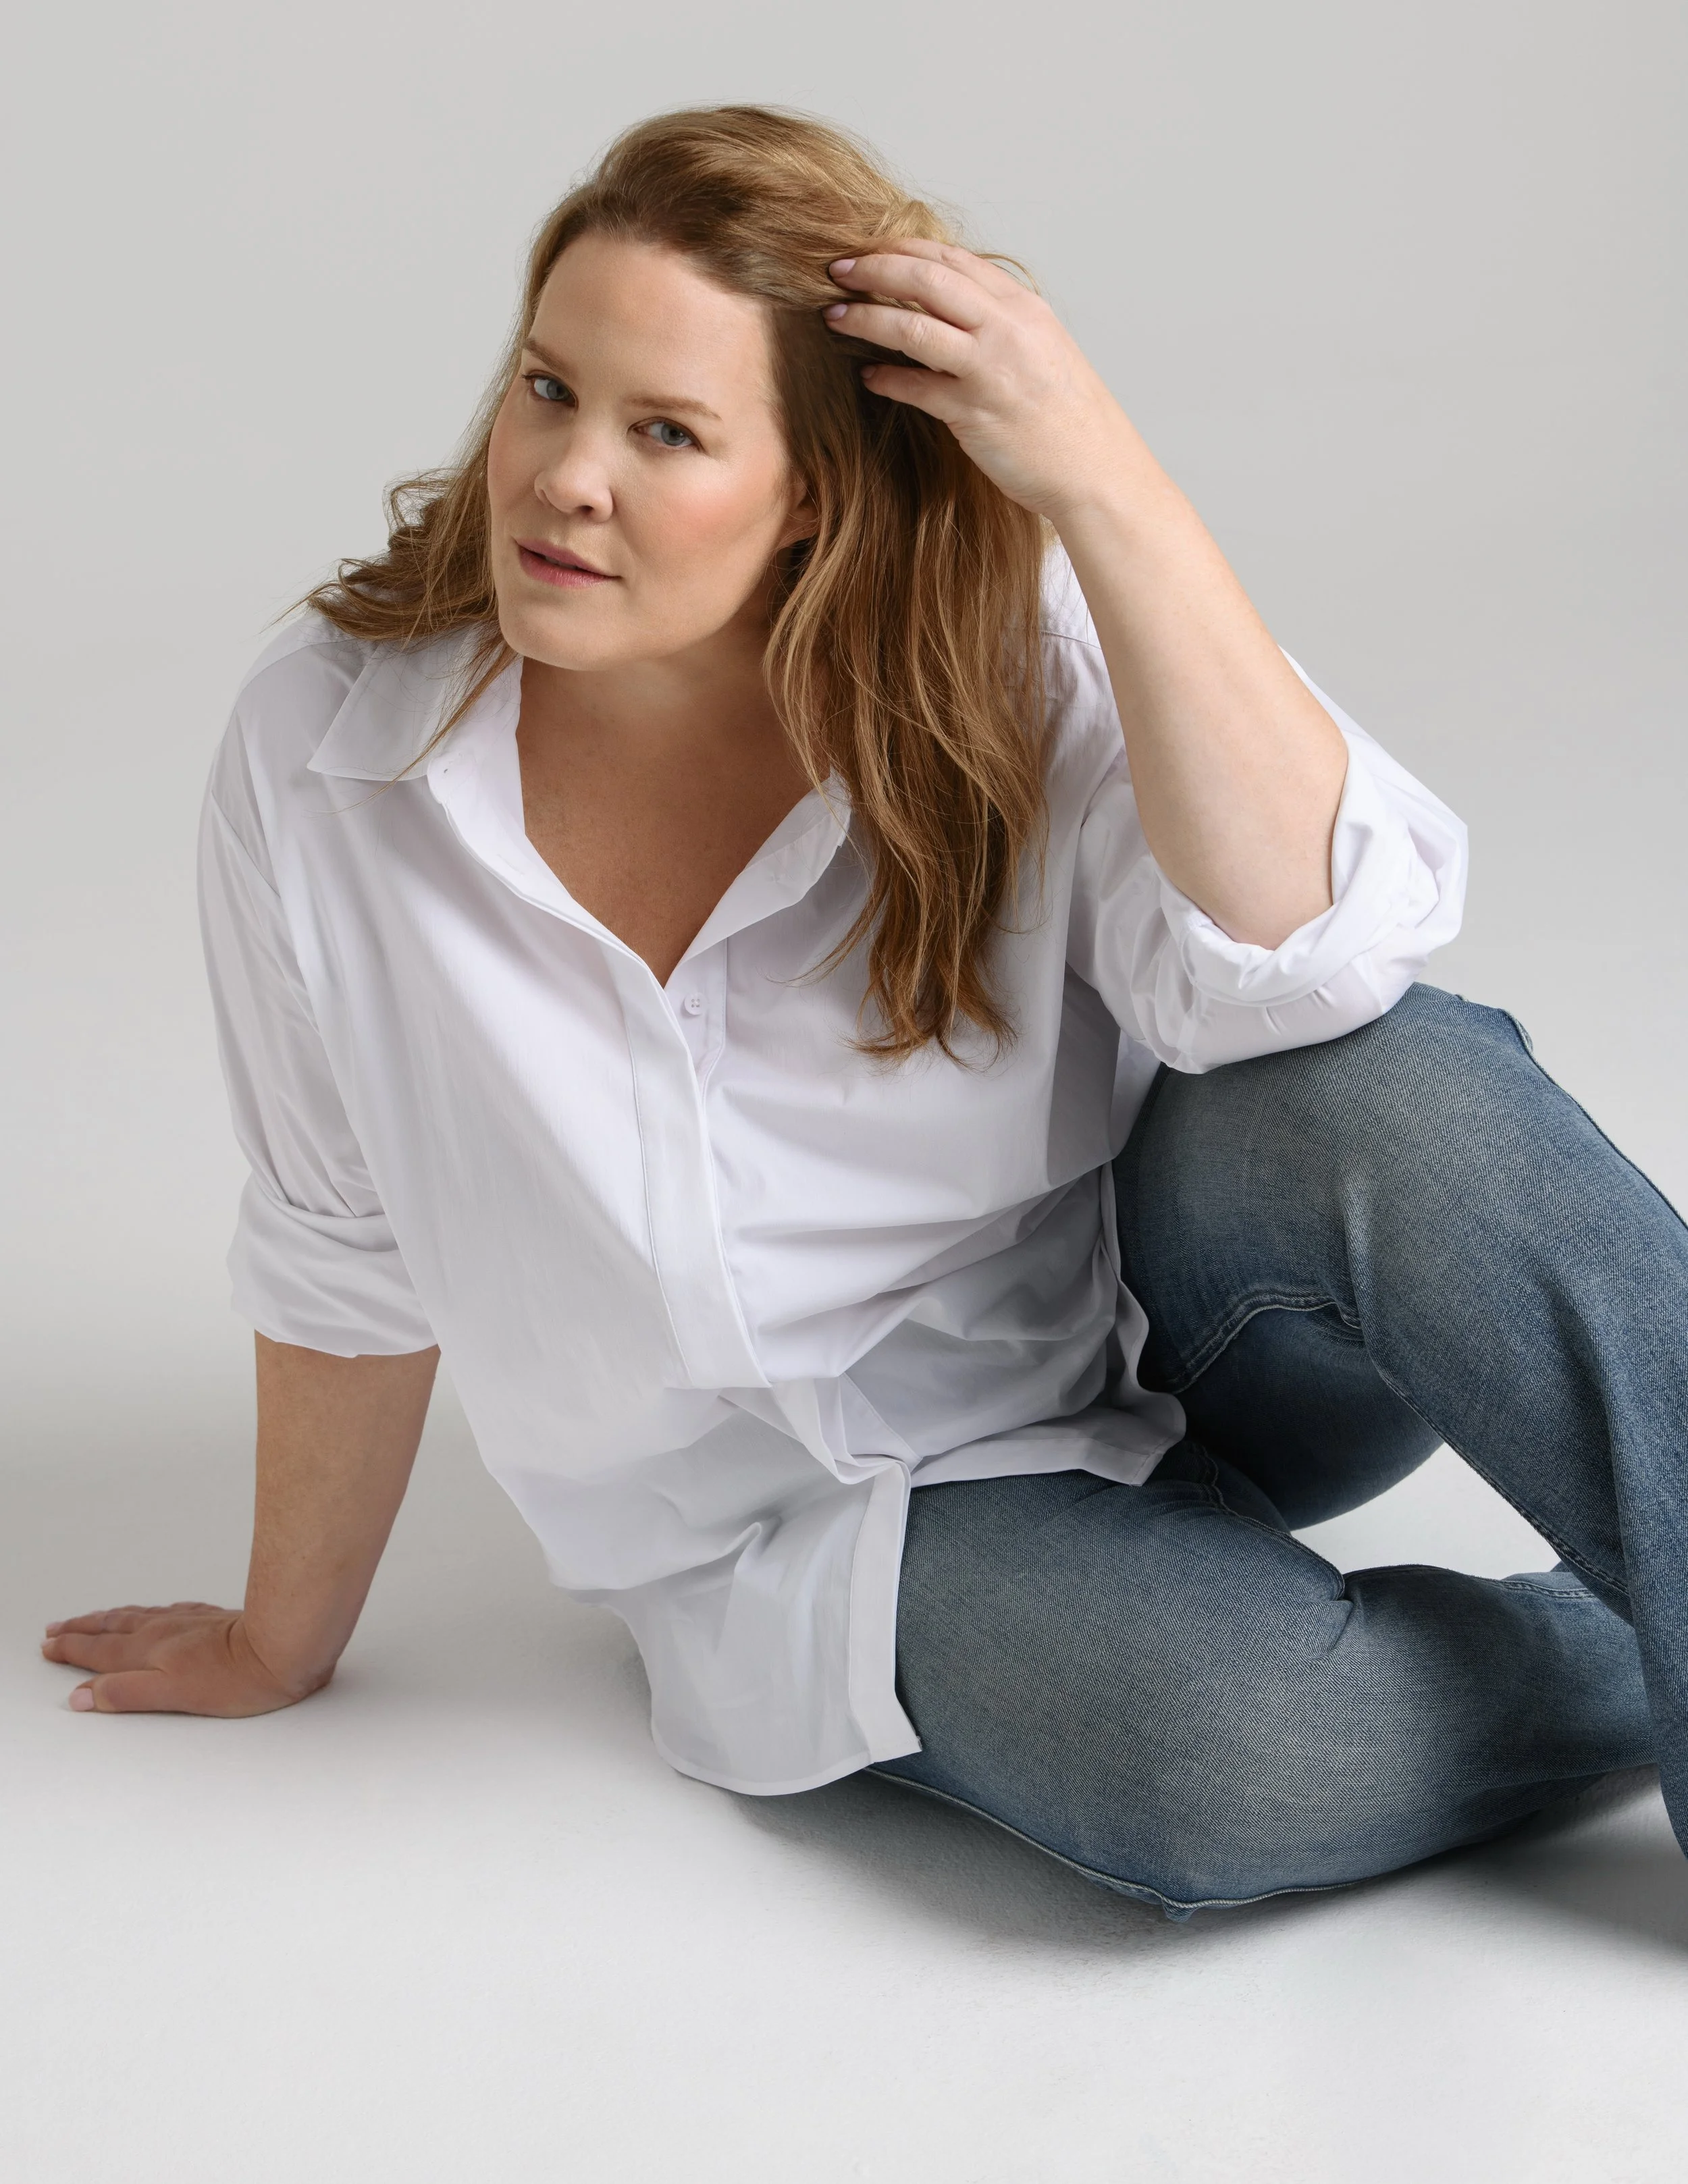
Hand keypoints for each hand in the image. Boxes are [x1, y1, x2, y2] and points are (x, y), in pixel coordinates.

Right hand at [40, 1601, 323, 1715]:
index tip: (48, 1645)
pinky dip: (146, 1612)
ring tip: (92, 1618)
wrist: (285, 1644)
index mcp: (150, 1650)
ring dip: (108, 1617)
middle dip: (81, 1628)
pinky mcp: (212, 1618)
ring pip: (137, 1615)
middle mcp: (165, 1630)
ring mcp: (189, 1621)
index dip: (71, 1648)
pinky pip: (166, 1610)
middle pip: (113, 1626)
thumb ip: (126, 1694)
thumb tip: (83, 1696)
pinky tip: (153, 1612)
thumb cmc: (237, 1677)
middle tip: (56, 1628)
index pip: (99, 1650)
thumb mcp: (173, 1696)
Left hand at [823, 240, 1136, 521]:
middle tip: (837, 269)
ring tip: (835, 316)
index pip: (954, 259)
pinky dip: (886, 378)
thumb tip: (951, 308)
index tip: (871, 250)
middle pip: (926, 278)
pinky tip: (868, 376)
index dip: (905, 248)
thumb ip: (1000, 323)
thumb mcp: (1042, 350)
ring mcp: (990, 369)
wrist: (1097, 470)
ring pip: (913, 325)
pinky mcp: (974, 413)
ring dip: (867, 317)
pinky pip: (916, 387)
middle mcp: (1007, 328)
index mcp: (1023, 308)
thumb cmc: (1069, 418)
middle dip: (875, 268)